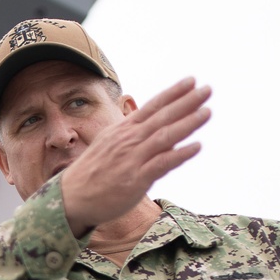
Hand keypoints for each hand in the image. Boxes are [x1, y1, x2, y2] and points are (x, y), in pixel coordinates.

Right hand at [60, 77, 211, 233]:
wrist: (71, 198)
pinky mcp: (135, 179)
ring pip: (165, 136)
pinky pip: (162, 164)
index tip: (191, 81)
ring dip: (187, 123)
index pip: (153, 106)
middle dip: (186, 102)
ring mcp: (133, 158)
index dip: (173, 93)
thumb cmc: (94, 174)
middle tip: (207, 89)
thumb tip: (161, 134)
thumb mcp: (111, 146)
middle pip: (162, 117)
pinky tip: (197, 146)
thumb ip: (135, 138)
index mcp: (124, 130)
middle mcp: (130, 140)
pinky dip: (180, 154)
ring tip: (207, 112)